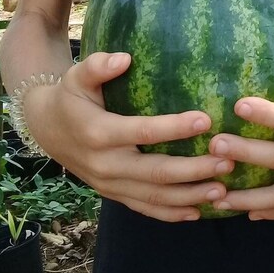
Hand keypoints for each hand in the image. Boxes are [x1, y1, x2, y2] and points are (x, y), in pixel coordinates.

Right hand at [25, 52, 233, 221]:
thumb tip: (124, 58)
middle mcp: (104, 164)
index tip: (207, 120)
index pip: (142, 132)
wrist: (46, 129)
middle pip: (155, 172)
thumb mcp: (76, 76)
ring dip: (189, 196)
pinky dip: (171, 213)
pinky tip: (197, 212)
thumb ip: (98, 66)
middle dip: (193, 170)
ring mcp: (109, 184)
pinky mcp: (114, 194)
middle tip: (227, 162)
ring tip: (222, 190)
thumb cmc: (70, 96)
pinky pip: (144, 208)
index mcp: (98, 132)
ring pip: (153, 196)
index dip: (175, 128)